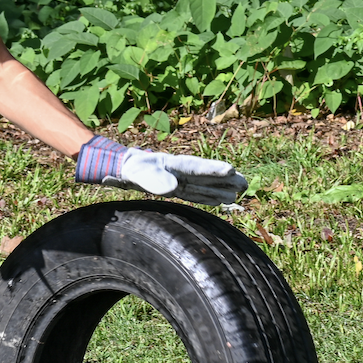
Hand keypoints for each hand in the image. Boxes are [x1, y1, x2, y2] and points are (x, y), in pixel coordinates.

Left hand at [75, 136, 247, 205]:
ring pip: (203, 185)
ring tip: (239, 191)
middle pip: (205, 176)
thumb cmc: (127, 169)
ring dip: (220, 188)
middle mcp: (178, 171)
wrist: (118, 168)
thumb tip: (173, 188)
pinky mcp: (174, 188)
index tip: (230, 170)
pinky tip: (220, 199)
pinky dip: (208, 196)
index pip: (195, 167)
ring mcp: (178, 179)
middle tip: (245, 183)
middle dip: (224, 179)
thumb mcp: (136, 174)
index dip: (213, 169)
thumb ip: (153, 179)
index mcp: (171, 164)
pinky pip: (195, 194)